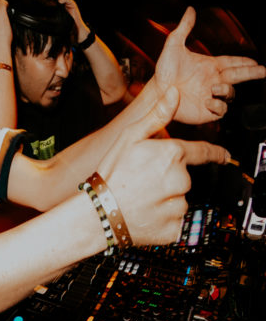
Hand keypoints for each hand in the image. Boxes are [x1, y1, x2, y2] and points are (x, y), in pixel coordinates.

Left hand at [37, 0, 86, 35]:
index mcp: (54, 4)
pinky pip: (68, 0)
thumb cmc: (62, 26)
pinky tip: (60, 0)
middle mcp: (60, 2)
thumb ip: (45, 19)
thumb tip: (35, 21)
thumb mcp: (51, 22)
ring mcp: (66, 2)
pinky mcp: (72, 5)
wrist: (74, 30)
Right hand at [97, 87, 228, 246]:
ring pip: (180, 200)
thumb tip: (173, 93)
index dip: (215, 153)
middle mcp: (180, 179)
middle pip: (185, 177)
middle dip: (169, 179)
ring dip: (165, 199)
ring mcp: (179, 205)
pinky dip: (164, 219)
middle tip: (143, 182)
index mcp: (171, 155)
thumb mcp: (128, 138)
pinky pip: (176, 221)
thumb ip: (156, 116)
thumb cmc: (110, 175)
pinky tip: (145, 214)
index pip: (203, 152)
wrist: (98, 214)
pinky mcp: (176, 227)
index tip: (222, 156)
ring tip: (141, 199)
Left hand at [151, 7, 265, 123]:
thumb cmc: (164, 71)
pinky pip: (221, 109)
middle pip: (238, 76)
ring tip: (215, 86)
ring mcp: (211, 96)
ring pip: (231, 93)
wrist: (156, 92)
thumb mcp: (174, 45)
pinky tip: (209, 100)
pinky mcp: (206, 111)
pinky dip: (218, 105)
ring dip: (227, 90)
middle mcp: (213, 80)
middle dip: (252, 73)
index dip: (244, 62)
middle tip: (262, 71)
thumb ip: (184, 28)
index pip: (232, 63)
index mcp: (210, 66)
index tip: (255, 61)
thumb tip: (190, 9)